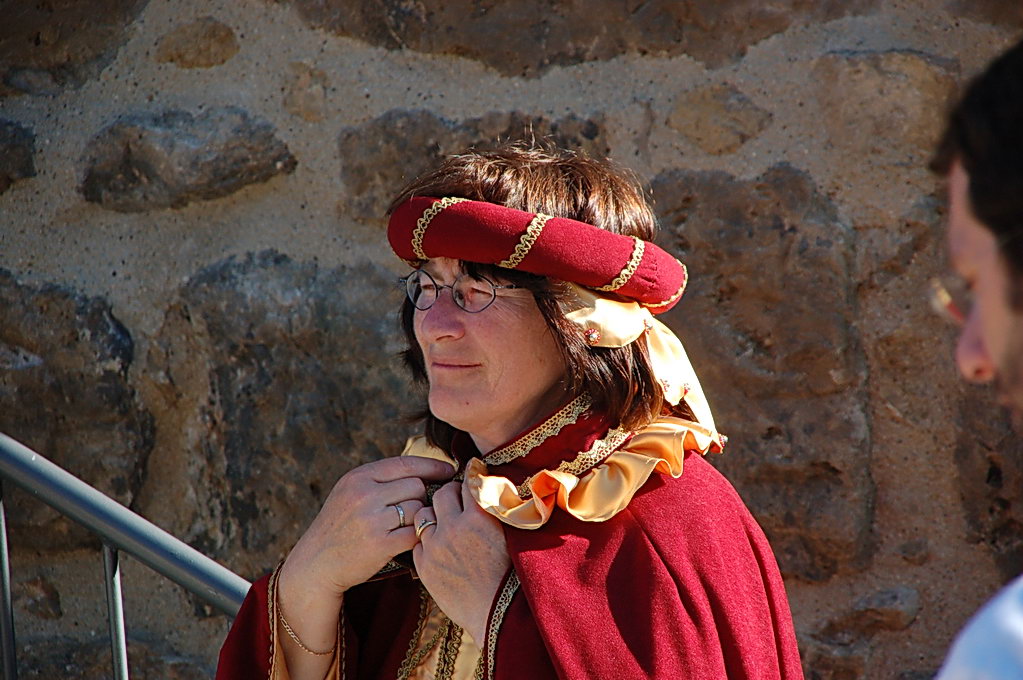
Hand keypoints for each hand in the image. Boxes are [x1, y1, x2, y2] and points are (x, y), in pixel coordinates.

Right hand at [276, 455, 453, 679]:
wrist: (316, 563)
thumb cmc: (340, 526)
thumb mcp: (350, 493)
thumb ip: (380, 480)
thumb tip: (425, 471)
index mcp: (358, 477)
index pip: (406, 463)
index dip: (433, 466)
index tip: (449, 471)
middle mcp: (364, 494)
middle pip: (417, 486)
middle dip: (421, 498)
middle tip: (414, 510)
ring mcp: (372, 520)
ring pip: (418, 509)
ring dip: (419, 519)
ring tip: (407, 527)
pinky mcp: (380, 545)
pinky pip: (415, 534)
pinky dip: (417, 538)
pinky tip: (409, 542)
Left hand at [413, 480, 510, 643]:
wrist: (496, 613)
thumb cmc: (511, 574)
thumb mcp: (510, 535)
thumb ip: (495, 509)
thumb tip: (488, 484)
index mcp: (479, 517)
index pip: (468, 481)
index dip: (471, 476)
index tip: (473, 475)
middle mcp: (453, 527)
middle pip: (442, 494)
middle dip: (450, 493)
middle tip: (458, 499)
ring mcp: (435, 547)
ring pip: (423, 515)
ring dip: (434, 515)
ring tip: (444, 522)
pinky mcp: (424, 565)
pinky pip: (418, 541)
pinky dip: (427, 540)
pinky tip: (439, 546)